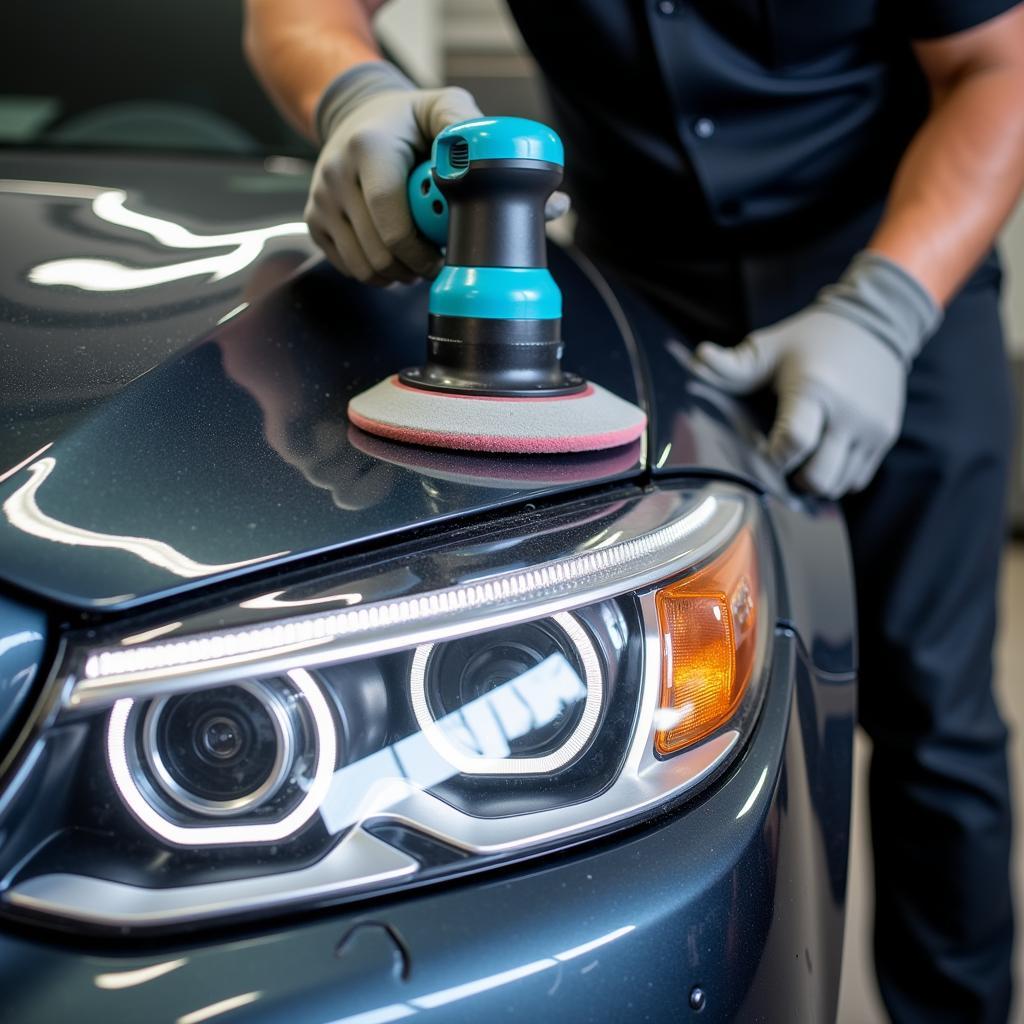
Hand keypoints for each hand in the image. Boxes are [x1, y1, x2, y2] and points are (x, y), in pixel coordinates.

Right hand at [307, 63, 480, 283]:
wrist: (356, 115)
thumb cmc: (406, 119)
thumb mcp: (439, 105)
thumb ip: (462, 123)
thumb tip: (480, 159)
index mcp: (368, 149)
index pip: (392, 225)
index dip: (420, 254)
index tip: (443, 257)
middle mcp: (336, 175)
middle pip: (378, 253)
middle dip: (413, 268)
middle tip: (434, 262)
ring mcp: (321, 200)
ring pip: (363, 267)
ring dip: (395, 274)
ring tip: (415, 260)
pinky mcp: (314, 219)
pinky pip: (348, 267)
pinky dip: (374, 271)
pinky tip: (393, 254)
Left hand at [694, 251, 940, 498]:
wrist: (875, 323)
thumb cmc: (810, 339)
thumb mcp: (770, 347)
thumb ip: (733, 365)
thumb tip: (698, 360)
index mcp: (815, 389)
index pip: (794, 443)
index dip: (773, 458)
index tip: (764, 449)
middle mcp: (848, 413)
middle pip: (818, 476)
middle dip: (793, 479)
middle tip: (782, 462)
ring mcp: (871, 427)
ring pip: (838, 485)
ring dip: (814, 482)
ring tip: (801, 461)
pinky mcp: (885, 436)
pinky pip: (858, 479)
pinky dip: (837, 477)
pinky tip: (823, 457)